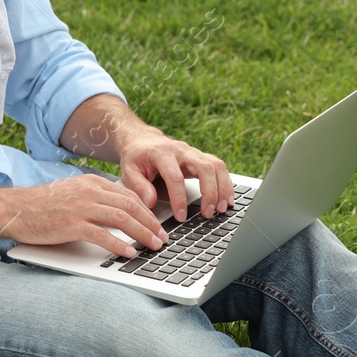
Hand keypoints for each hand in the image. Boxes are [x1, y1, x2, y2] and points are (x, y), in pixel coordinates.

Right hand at [2, 176, 168, 257]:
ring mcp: (81, 207)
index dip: (148, 211)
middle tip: (163, 237)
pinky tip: (130, 252)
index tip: (158, 224)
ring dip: (142, 233)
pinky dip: (120, 244)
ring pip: (122, 218)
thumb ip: (94, 198)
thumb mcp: (73, 193)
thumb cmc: (42, 206)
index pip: (128, 195)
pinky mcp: (71, 224)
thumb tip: (119, 211)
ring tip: (154, 245)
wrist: (15, 209)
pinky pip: (103, 235)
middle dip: (151, 222)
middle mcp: (89, 191)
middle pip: (130, 205)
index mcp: (92, 182)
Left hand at [116, 128, 233, 222]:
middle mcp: (181, 150)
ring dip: (222, 188)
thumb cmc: (136, 157)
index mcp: (162, 153)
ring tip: (222, 208)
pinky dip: (226, 182)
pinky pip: (218, 166)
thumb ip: (139, 187)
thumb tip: (151, 203)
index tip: (181, 216)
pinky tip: (228, 198)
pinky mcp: (199, 157)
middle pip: (203, 168)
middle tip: (208, 213)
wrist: (142, 140)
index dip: (179, 198)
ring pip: (215, 165)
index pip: (175, 177)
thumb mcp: (129, 171)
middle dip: (209, 192)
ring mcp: (193, 152)